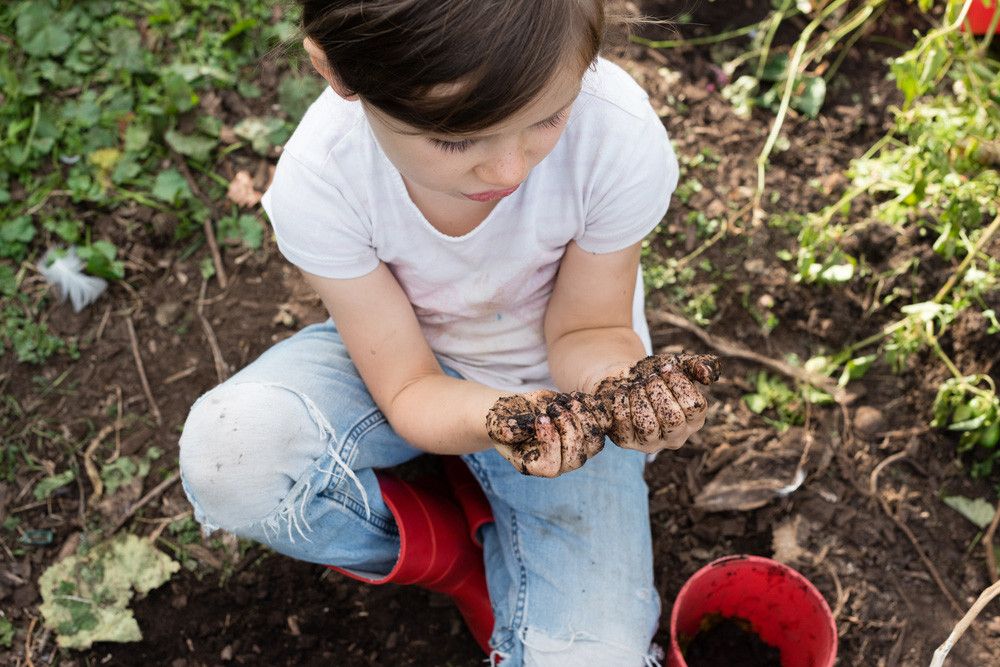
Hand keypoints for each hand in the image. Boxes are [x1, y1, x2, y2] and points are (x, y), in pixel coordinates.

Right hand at [486, 390, 610, 476]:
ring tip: (565, 400)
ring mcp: (578, 447)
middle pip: (577, 457)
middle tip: (554, 407)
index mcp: (536, 465)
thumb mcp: (498, 423)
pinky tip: (574, 395)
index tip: (540, 418)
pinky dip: (593, 407)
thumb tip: (520, 430)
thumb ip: (505, 429)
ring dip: (584, 417)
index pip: (552, 466)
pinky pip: (604, 423)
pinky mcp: (588, 431)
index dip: (550, 443)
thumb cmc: (504, 420)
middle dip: (568, 428)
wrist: (520, 411)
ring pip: (595, 442)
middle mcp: (560, 462)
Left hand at [594, 353, 719, 452]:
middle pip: (672, 420)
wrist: (624, 379)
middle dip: (658, 391)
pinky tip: (623, 392)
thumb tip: (707, 375)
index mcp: (694, 420)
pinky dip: (622, 401)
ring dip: (640, 397)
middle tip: (650, 379)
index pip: (694, 407)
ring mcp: (650, 443)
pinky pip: (623, 423)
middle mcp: (675, 437)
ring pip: (648, 426)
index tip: (667, 368)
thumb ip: (699, 365)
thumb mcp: (679, 365)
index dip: (679, 383)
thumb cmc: (656, 374)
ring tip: (637, 386)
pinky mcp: (626, 441)